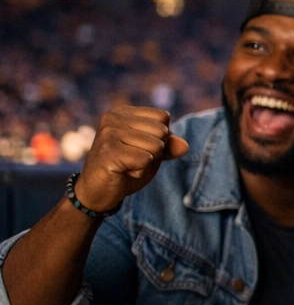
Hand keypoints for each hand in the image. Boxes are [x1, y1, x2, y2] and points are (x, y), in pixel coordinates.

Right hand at [72, 107, 189, 213]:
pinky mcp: (108, 152)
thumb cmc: (126, 169)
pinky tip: (122, 171)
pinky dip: (139, 171)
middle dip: (155, 151)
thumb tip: (184, 146)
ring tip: (127, 165)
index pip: (163, 117)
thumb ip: (169, 146)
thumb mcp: (152, 154)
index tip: (139, 147)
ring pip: (156, 146)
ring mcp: (109, 133)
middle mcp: (113, 118)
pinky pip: (145, 160)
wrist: (97, 192)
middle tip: (132, 159)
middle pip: (162, 130)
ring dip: (147, 162)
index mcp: (123, 112)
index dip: (161, 137)